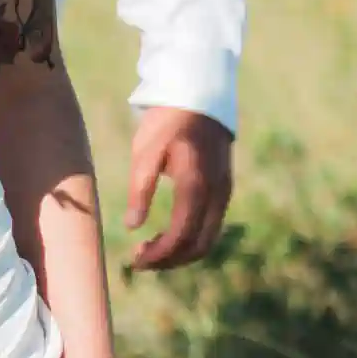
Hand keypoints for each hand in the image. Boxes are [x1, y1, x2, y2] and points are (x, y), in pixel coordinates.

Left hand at [125, 108, 233, 270]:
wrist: (199, 96)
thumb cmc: (166, 122)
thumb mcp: (145, 152)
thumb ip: (140, 190)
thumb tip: (132, 227)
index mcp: (196, 184)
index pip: (181, 235)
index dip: (160, 255)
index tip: (136, 261)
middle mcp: (217, 193)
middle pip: (199, 245)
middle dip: (169, 261)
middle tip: (139, 261)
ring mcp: (224, 192)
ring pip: (208, 240)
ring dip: (180, 254)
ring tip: (150, 252)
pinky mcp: (224, 190)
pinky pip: (212, 227)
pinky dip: (191, 240)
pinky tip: (168, 237)